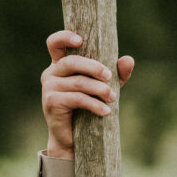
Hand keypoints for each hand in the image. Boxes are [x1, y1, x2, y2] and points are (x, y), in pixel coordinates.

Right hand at [41, 30, 133, 157]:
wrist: (74, 139)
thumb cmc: (89, 108)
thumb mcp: (104, 87)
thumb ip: (116, 73)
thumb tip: (128, 59)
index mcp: (61, 65)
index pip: (54, 44)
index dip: (64, 37)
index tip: (80, 40)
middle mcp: (51, 73)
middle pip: (71, 62)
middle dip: (93, 67)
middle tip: (109, 76)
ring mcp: (49, 88)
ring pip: (77, 82)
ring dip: (99, 89)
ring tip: (113, 98)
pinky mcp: (51, 102)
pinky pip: (76, 98)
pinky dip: (94, 104)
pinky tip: (106, 111)